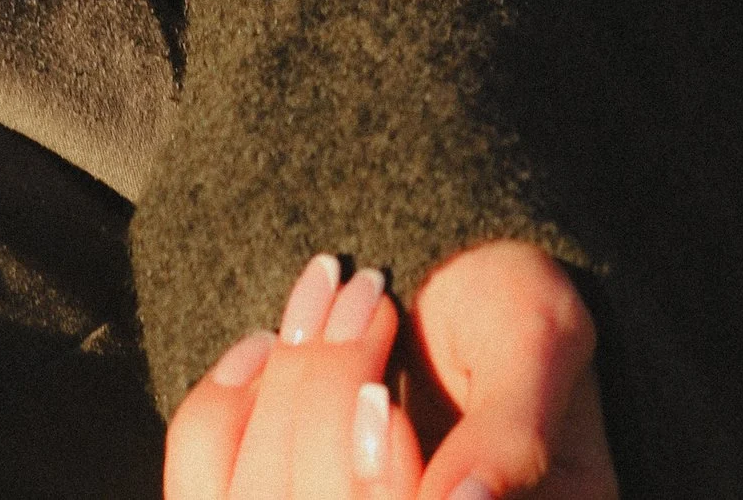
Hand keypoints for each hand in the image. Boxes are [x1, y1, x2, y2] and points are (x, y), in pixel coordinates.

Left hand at [164, 240, 614, 499]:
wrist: (447, 265)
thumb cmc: (510, 301)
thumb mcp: (539, 341)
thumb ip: (515, 430)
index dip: (379, 486)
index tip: (379, 402)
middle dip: (329, 400)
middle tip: (369, 291)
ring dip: (283, 389)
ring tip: (326, 294)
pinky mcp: (260, 495)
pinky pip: (203, 485)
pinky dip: (219, 408)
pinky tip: (265, 345)